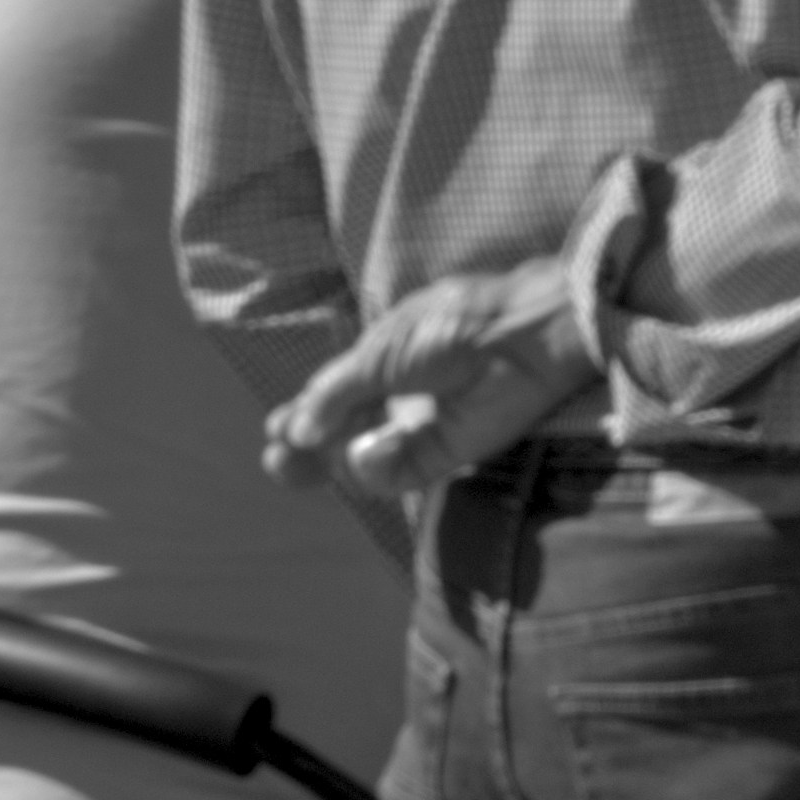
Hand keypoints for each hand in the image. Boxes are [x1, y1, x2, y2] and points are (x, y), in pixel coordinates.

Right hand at [266, 259, 592, 504]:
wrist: (525, 335)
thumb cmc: (455, 324)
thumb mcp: (380, 349)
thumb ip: (337, 389)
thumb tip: (295, 430)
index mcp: (379, 365)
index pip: (328, 400)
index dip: (300, 420)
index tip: (275, 434)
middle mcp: (393, 403)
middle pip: (336, 438)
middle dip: (301, 452)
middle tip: (279, 461)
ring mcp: (414, 433)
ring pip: (356, 463)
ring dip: (324, 463)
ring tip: (292, 461)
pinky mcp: (440, 458)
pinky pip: (390, 476)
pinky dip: (368, 467)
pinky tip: (359, 449)